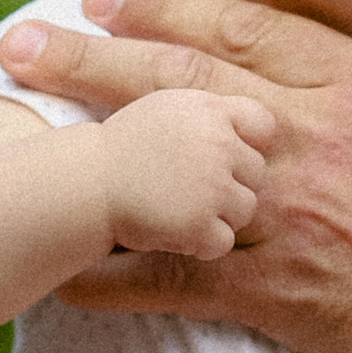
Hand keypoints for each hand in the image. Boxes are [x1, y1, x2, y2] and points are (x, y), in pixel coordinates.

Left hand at [7, 0, 351, 352]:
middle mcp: (309, 145)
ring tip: (16, 119)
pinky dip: (109, 271)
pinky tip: (54, 263)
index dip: (169, 9)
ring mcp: (281, 220)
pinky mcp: (267, 292)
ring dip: (86, 141)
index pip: (249, 31)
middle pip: (183, 87)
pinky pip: (170, 277)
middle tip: (24, 37)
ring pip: (165, 167)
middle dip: (96, 57)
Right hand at [96, 88, 275, 260]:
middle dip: (232, 183)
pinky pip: (223, 241)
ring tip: (182, 208)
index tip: (228, 156)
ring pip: (245, 209)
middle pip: (256, 172)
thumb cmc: (125, 147)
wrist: (88, 181)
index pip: (263, 124)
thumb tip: (248, 131)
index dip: (250, 143)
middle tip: (193, 189)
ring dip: (220, 215)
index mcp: (211, 111)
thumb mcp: (170, 109)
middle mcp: (218, 145)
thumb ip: (212, 115)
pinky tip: (176, 230)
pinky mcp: (200, 223)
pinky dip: (202, 243)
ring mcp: (212, 186)